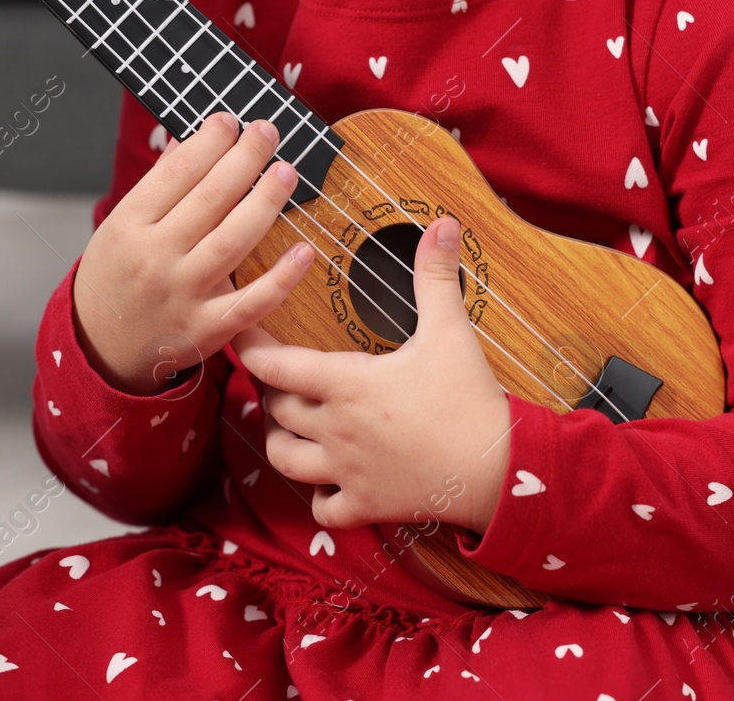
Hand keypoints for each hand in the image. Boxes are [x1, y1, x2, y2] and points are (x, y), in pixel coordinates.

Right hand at [72, 111, 313, 394]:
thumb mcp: (119, 226)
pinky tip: (305, 249)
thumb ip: (157, 185)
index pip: (178, 172)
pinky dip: (282, 277)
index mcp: (129, 225)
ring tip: (287, 172)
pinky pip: (253, 303)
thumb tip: (193, 140)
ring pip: (234, 241)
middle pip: (211, 198)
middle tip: (268, 132)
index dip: (210, 141)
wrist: (101, 348)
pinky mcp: (208, 329)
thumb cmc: (117, 276)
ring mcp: (183, 295)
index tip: (230, 121)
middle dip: (246, 158)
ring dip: (266, 202)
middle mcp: (155, 258)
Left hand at [232, 216, 511, 534]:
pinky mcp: (366, 505)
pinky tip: (326, 480)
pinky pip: (321, 509)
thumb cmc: (470, 397)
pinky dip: (316, 496)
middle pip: (275, 409)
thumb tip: (443, 223)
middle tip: (278, 373)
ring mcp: (347, 471)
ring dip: (279, 440)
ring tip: (289, 423)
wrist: (497, 468)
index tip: (235, 332)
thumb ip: (437, 276)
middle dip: (271, 390)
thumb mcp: (451, 331)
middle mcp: (335, 429)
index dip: (247, 347)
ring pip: (284, 460)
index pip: (274, 365)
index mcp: (346, 384)